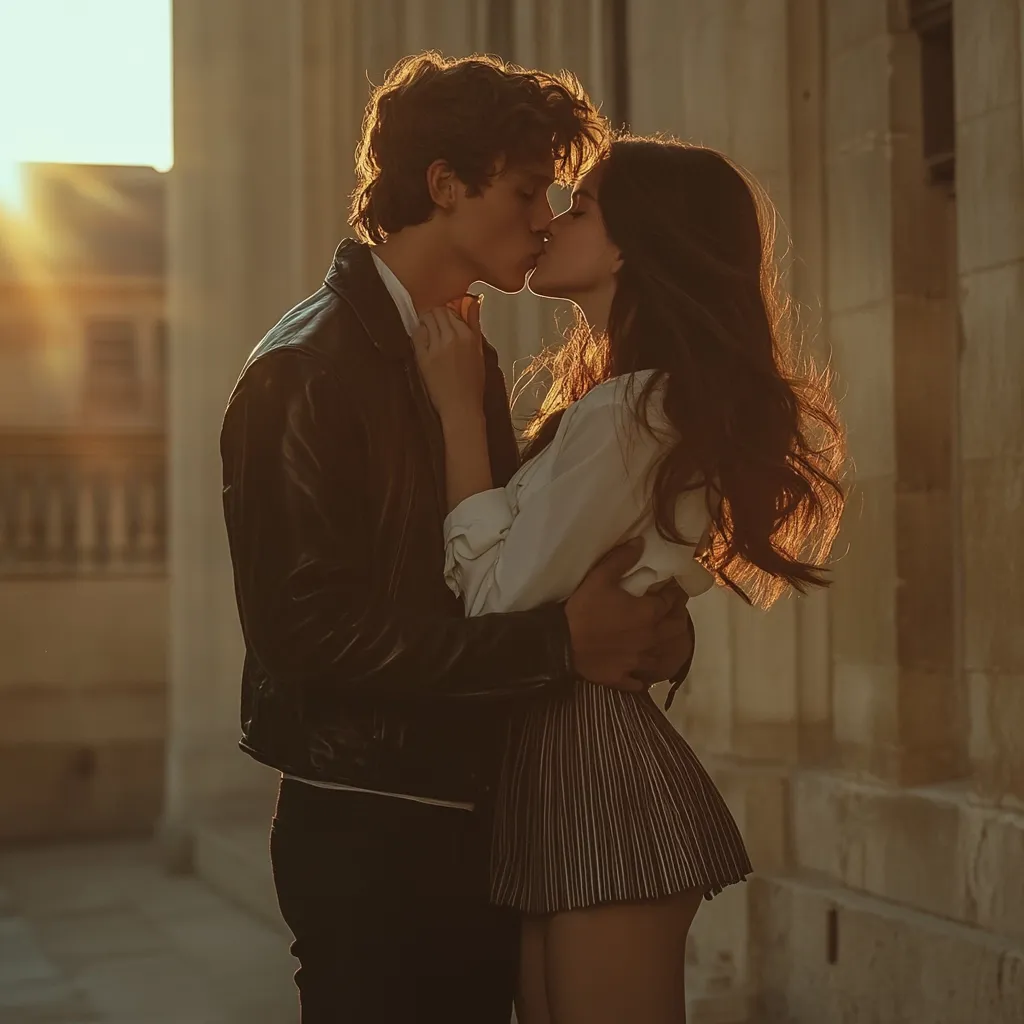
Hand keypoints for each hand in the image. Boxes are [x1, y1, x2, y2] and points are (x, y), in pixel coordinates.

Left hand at [411, 298, 483, 422]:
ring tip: (429, 333)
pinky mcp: (423, 357)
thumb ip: (474, 324)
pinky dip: (419, 333)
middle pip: (437, 311)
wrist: (461, 406)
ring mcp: (436, 347)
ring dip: (426, 322)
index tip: (445, 319)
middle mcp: (452, 337)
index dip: (447, 312)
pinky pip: (417, 334)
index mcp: (468, 335)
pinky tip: (423, 342)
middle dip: (435, 315)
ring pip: (426, 319)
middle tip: (435, 325)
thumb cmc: (473, 382)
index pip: (451, 309)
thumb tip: (472, 301)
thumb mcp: (480, 351)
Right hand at [565, 538, 678, 691]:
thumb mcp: (600, 577)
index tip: (675, 588)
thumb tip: (641, 542)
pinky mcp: (622, 677)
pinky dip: (643, 677)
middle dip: (677, 618)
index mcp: (648, 614)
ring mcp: (637, 661)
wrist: (561, 644)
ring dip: (663, 646)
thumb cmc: (583, 609)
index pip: (671, 602)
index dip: (675, 594)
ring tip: (658, 639)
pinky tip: (641, 673)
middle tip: (673, 611)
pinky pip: (640, 681)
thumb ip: (622, 558)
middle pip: (674, 630)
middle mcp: (649, 639)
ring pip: (661, 656)